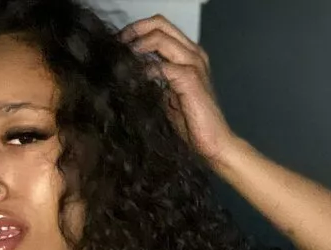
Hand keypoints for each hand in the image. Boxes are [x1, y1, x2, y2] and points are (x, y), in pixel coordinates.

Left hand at [120, 15, 237, 167]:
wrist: (213, 144)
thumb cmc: (192, 124)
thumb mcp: (167, 96)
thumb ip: (155, 78)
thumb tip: (130, 70)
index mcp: (188, 54)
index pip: (160, 27)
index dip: (136, 30)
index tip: (118, 43)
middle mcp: (193, 53)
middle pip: (159, 24)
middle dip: (134, 31)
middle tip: (117, 45)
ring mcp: (194, 64)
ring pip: (160, 38)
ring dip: (138, 46)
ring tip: (123, 58)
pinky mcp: (191, 79)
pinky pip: (163, 66)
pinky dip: (146, 70)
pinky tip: (136, 80)